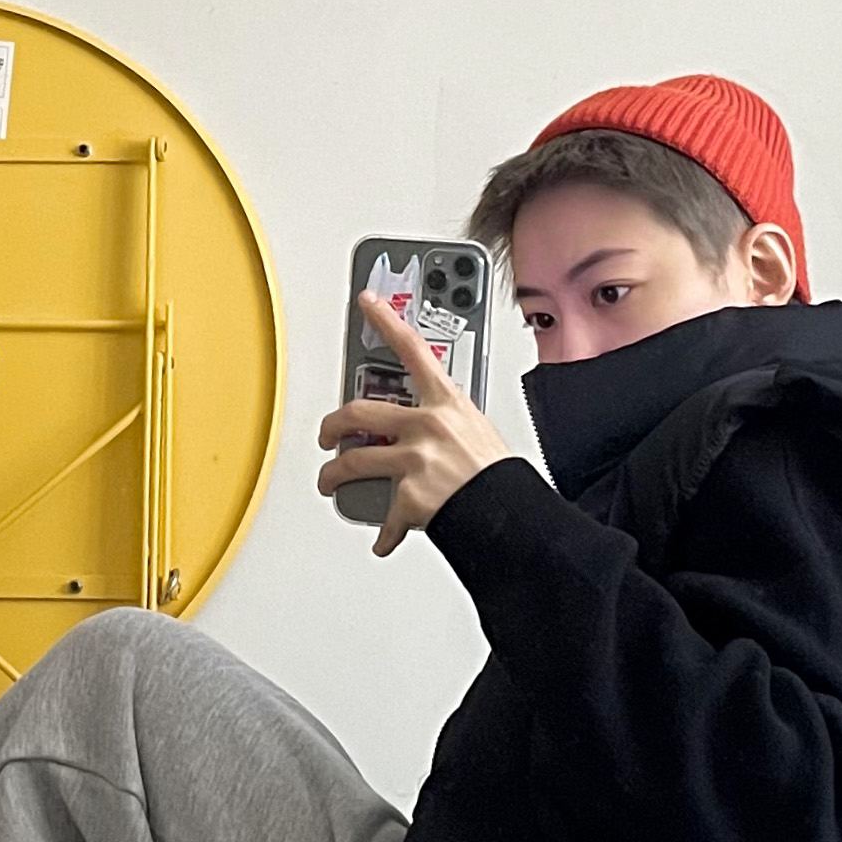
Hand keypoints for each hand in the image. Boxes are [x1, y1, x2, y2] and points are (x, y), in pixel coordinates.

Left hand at [317, 290, 511, 556]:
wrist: (513, 516)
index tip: (368, 302)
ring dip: (334, 475)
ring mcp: (414, 461)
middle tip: (328, 435)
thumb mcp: (478, 432)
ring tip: (330, 482)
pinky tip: (382, 538)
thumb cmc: (500, 476)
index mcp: (447, 403)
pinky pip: (385, 518)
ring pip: (353, 461)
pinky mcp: (408, 497)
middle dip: (333, 425)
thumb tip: (423, 431)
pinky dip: (383, 533)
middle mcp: (426, 426)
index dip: (386, 320)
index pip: (413, 349)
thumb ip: (446, 423)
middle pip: (359, 411)